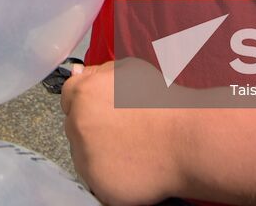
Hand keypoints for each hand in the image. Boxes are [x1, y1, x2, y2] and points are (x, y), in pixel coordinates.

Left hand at [61, 59, 181, 205]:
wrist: (187, 141)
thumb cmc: (163, 103)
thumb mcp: (131, 69)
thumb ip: (99, 71)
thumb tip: (79, 75)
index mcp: (83, 95)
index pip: (68, 95)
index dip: (87, 99)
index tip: (104, 107)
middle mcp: (78, 126)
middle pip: (74, 125)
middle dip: (92, 125)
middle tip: (122, 128)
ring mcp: (86, 159)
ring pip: (83, 154)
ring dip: (98, 151)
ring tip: (129, 147)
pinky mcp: (98, 186)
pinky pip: (97, 179)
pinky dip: (110, 174)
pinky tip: (132, 165)